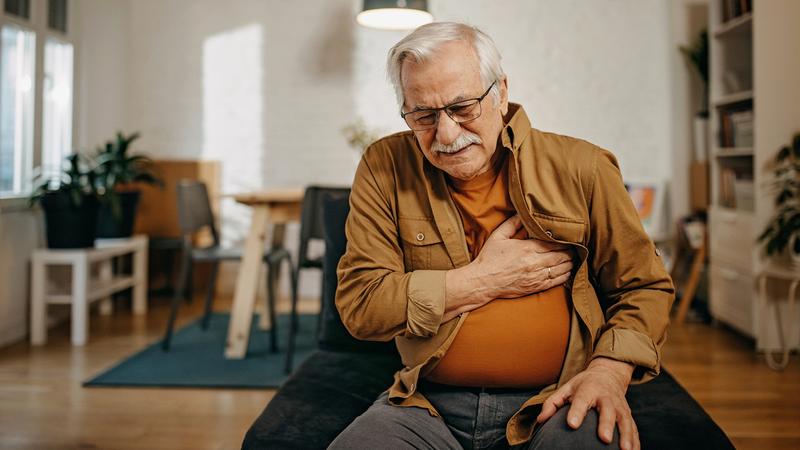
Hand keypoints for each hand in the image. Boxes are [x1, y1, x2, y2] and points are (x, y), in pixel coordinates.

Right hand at [442, 215, 573, 320]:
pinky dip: (566, 275)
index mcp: (527, 248)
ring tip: (573, 257)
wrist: (483, 282)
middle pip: (561, 255)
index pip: (553, 243)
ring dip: (570, 262)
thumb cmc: (489, 258)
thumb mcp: (498, 236)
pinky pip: (557, 281)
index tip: (569, 237)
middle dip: (570, 251)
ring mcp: (536, 276)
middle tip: (575, 247)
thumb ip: (512, 224)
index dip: (564, 240)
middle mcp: (534, 262)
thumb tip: (522, 213)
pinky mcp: (536, 287)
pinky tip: (568, 271)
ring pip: (562, 268)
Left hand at [536, 357, 638, 449]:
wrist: (608, 375)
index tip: (572, 424)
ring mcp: (620, 407)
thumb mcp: (566, 388)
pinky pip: (634, 430)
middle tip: (604, 439)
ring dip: (626, 436)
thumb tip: (541, 420)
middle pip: (608, 411)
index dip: (577, 412)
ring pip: (625, 421)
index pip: (582, 400)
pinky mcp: (628, 415)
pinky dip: (635, 441)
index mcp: (589, 389)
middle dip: (607, 425)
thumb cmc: (583, 385)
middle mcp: (607, 398)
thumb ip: (552, 403)